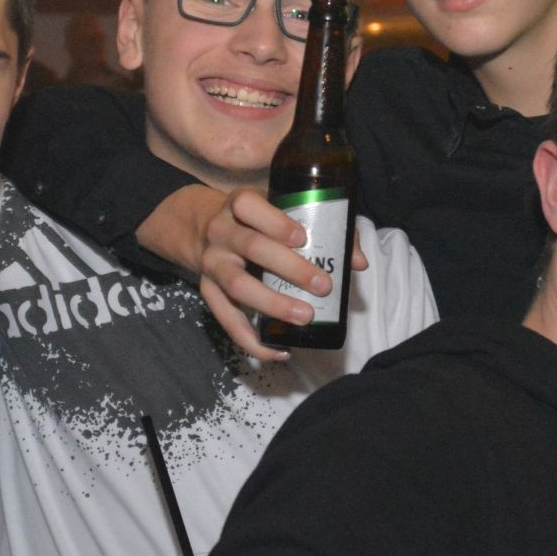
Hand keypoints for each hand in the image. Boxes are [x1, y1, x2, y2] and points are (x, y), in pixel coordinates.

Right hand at [197, 187, 367, 360]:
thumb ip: (322, 227)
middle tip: (323, 285)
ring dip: (273, 304)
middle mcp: (220, 231)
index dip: (275, 222)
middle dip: (290, 268)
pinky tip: (279, 351)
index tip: (303, 238)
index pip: (248, 205)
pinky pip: (227, 320)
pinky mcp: (207, 291)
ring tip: (305, 317)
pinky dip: (252, 340)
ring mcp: (212, 263)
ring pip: (238, 285)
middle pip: (251, 247)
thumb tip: (357, 262)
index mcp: (239, 204)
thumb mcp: (276, 210)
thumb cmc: (253, 220)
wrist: (199, 228)